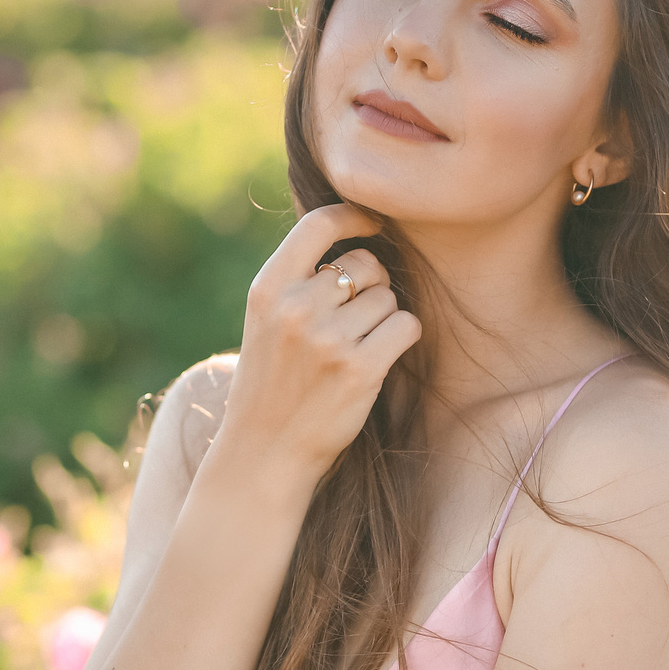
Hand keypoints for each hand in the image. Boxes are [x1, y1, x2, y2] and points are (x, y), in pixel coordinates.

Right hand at [214, 202, 422, 485]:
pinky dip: (400, 339)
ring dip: (383, 319)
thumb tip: (360, 237)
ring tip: (354, 349)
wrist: (263, 454)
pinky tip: (378, 359)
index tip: (373, 223)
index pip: (318, 224)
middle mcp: (296, 308)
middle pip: (364, 265)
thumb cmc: (271, 384)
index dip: (353, 215)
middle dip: (370, 286)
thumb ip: (299, 280)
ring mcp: (328, 339)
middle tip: (353, 320)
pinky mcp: (360, 369)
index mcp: (267, 289)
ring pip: (388, 298)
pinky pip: (406, 326)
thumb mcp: (266, 322)